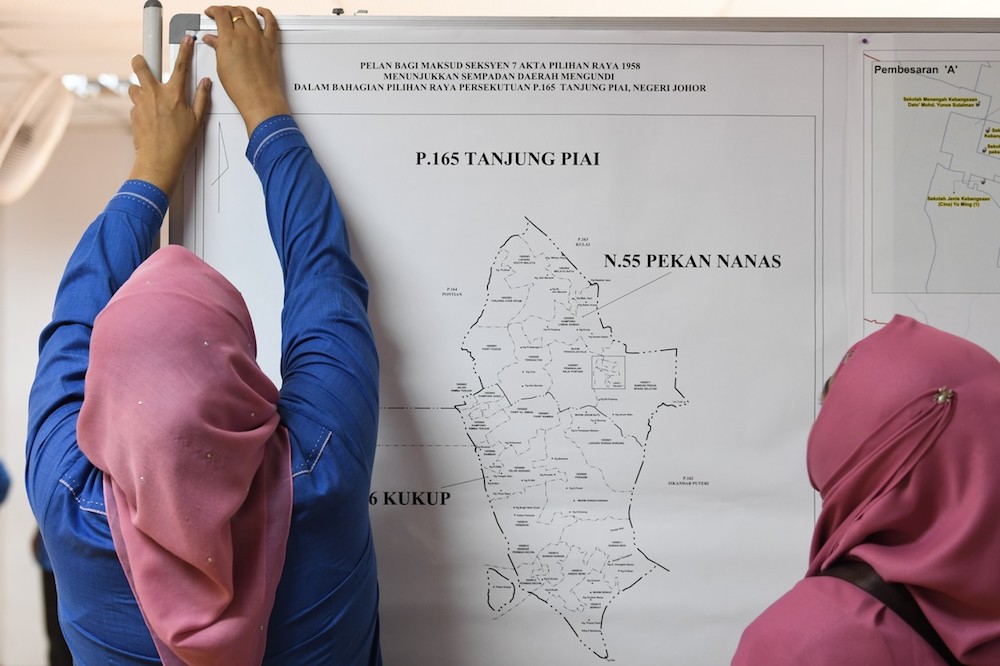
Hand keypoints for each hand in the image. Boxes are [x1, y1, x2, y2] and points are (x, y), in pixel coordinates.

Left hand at [127, 35, 210, 194]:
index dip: (185, 50)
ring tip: (151, 100)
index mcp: (174, 94)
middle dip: (141, 61)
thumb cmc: (179, 144)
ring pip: (134, 86)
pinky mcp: (133, 114)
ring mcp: (140, 103)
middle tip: (143, 63)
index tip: (186, 40)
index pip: (180, 66)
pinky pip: (135, 105)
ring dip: (141, 89)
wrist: (159, 161)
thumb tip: (205, 84)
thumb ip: (202, 99)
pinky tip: (150, 118)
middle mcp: (154, 95)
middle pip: (140, 65)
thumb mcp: (197, 121)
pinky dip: (141, 108)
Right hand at [203, 6, 290, 135]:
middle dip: (225, 10)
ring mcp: (259, 38)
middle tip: (221, 13)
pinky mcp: (271, 44)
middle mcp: (244, 35)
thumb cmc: (241, 88)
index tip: (211, 12)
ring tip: (237, 11)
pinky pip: (271, 23)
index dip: (213, 10)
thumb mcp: (222, 66)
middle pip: (234, 12)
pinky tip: (262, 11)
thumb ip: (218, 48)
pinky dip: (267, 14)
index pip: (220, 14)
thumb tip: (213, 40)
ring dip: (241, 10)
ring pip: (250, 14)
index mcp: (229, 39)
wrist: (259, 98)